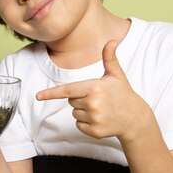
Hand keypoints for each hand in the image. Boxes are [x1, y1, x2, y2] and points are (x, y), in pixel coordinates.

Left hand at [36, 41, 150, 141]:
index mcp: (94, 88)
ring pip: (74, 114)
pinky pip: (79, 125)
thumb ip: (109, 58)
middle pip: (71, 101)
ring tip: (100, 109)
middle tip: (97, 98)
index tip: (37, 96)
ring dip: (83, 111)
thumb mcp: (116, 75)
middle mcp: (93, 104)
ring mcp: (94, 119)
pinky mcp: (95, 131)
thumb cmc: (123, 93)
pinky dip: (86, 123)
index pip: (68, 90)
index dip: (51, 93)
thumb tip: (112, 40)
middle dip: (80, 99)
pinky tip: (100, 119)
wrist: (135, 118)